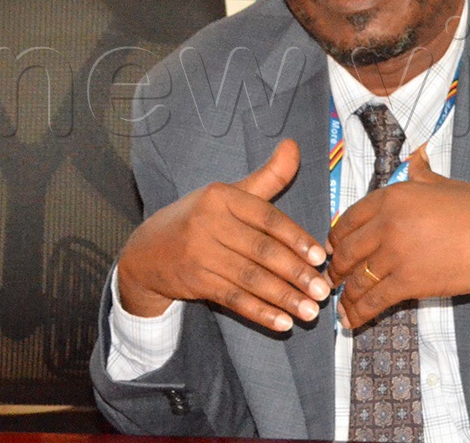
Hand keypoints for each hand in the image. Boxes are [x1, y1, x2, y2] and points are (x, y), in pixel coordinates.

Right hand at [116, 139, 329, 331]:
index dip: (295, 237)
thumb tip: (294, 145)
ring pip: (250, 278)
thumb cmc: (199, 218)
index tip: (320, 256)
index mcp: (221, 196)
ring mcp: (199, 254)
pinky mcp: (194, 282)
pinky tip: (282, 323)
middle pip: (261, 250)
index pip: (266, 217)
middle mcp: (208, 222)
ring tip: (310, 312)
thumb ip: (267, 177)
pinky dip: (259, 313)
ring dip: (283, 297)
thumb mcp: (229, 193)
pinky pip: (233, 299)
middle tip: (323, 291)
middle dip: (295, 273)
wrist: (146, 252)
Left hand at [326, 147, 469, 328]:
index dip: (336, 237)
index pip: (348, 218)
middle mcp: (387, 223)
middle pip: (347, 250)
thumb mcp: (445, 183)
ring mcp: (396, 254)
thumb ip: (421, 174)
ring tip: (340, 306)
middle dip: (335, 268)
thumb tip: (415, 156)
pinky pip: (374, 300)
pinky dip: (359, 313)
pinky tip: (351, 322)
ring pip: (357, 279)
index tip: (333, 249)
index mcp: (393, 196)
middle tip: (332, 279)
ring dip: (345, 295)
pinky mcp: (408, 282)